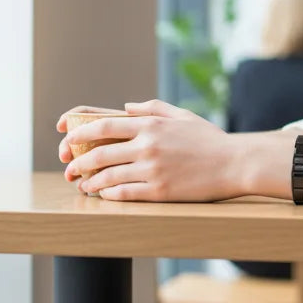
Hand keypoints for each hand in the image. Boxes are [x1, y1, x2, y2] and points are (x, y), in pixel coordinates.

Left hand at [59, 100, 241, 201]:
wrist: (235, 163)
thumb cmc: (210, 140)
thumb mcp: (182, 115)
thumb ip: (152, 108)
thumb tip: (124, 107)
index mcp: (151, 125)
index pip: (104, 126)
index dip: (79, 131)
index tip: (66, 138)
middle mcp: (148, 146)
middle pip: (99, 154)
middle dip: (79, 163)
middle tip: (69, 169)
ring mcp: (153, 170)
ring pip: (108, 177)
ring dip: (90, 182)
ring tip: (83, 185)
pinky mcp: (160, 191)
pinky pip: (125, 194)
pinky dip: (109, 195)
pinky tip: (104, 195)